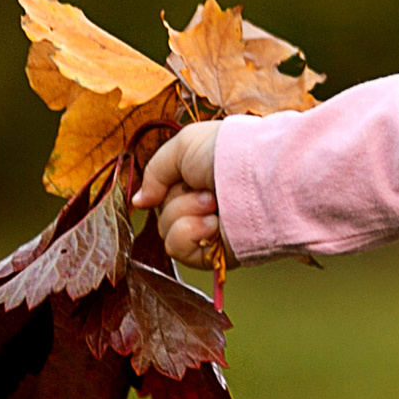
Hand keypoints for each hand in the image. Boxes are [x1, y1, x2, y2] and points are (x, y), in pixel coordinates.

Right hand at [133, 119, 228, 270]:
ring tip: (213, 204)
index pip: (165, 194)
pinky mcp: (215, 252)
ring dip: (185, 215)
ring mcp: (210, 230)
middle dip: (180, 201)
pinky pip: (178, 251)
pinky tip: (212, 224)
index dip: (162, 189)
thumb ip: (154, 173)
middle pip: (164, 213)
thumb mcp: (183, 146)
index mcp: (199, 180)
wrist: (259, 176)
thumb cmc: (226, 152)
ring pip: (167, 232)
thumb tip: (139, 202)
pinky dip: (189, 234)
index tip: (173, 182)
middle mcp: (205, 206)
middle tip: (207, 191)